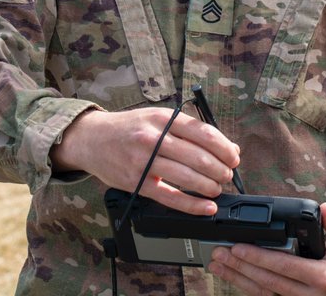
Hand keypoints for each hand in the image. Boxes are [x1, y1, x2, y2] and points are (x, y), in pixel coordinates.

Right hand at [50, 106, 240, 214]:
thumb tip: (225, 146)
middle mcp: (154, 138)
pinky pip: (170, 197)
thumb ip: (189, 130)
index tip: (234, 156)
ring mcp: (144, 162)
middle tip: (228, 175)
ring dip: (210, 185)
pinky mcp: (136, 183)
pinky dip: (192, 204)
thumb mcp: (158, 118)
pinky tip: (206, 207)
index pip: (203, 133)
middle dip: (220, 168)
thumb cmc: (129, 128)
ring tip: (218, 188)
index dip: (224, 147)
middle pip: (198, 156)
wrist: (92, 139)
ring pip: (187, 177)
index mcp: (163, 119)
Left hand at [207, 203, 325, 294]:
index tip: (239, 247)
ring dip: (239, 279)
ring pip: (264, 292)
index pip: (284, 267)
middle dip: (241, 267)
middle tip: (221, 253)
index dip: (259, 258)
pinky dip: (248, 286)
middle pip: (268, 282)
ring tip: (219, 265)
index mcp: (322, 277)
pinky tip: (233, 276)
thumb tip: (325, 210)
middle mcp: (309, 295)